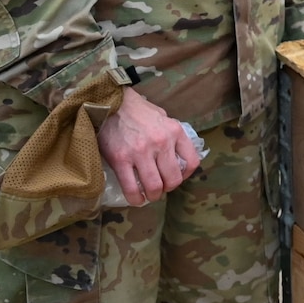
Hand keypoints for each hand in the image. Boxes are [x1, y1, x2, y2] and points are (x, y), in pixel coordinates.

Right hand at [97, 87, 201, 207]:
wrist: (111, 103)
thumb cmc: (138, 111)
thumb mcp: (163, 117)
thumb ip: (171, 135)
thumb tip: (177, 155)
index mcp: (174, 131)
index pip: (192, 161)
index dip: (186, 175)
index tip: (177, 176)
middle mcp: (161, 142)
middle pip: (173, 178)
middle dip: (168, 188)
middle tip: (161, 187)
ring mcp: (141, 152)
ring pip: (154, 186)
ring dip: (153, 195)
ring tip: (148, 194)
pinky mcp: (120, 160)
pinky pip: (131, 188)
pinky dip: (135, 199)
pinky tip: (136, 199)